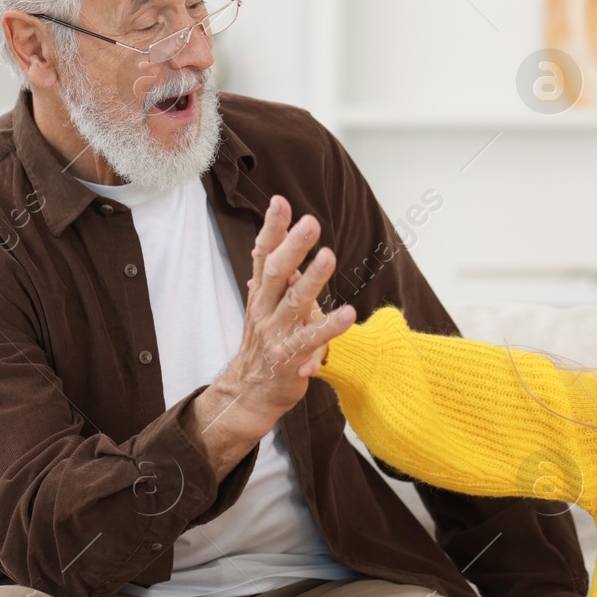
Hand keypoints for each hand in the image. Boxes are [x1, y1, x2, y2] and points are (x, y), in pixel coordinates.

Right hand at [185, 196, 355, 474]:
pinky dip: (329, 327)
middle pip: (276, 273)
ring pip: (294, 303)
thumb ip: (271, 277)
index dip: (271, 229)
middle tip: (309, 222)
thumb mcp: (264, 306)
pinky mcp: (289, 358)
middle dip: (292, 246)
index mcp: (261, 295)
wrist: (248, 394)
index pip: (263, 256)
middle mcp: (265, 310)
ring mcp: (275, 334)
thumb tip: (269, 240)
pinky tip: (348, 314)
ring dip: (312, 279)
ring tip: (328, 256)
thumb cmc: (265, 345)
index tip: (280, 202)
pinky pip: (310, 340)